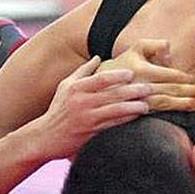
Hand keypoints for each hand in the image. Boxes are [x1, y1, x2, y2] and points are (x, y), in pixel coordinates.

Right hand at [31, 57, 152, 158]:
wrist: (45, 137)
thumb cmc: (59, 109)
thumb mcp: (65, 86)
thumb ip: (83, 71)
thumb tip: (98, 56)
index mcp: (77, 89)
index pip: (101, 78)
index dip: (118, 75)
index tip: (133, 73)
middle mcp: (82, 103)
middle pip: (113, 94)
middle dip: (134, 91)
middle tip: (149, 87)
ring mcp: (87, 119)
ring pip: (116, 111)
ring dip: (134, 107)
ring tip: (147, 105)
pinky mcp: (92, 134)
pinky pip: (113, 126)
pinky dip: (127, 121)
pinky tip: (138, 117)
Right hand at [98, 39, 194, 111]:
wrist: (94, 85)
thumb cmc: (120, 65)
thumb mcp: (137, 48)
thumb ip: (155, 46)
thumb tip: (170, 56)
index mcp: (140, 69)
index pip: (169, 75)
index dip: (186, 78)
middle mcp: (136, 85)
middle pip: (168, 89)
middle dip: (188, 91)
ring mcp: (134, 100)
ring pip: (160, 103)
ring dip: (180, 104)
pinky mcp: (132, 112)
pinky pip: (150, 114)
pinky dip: (165, 114)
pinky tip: (176, 114)